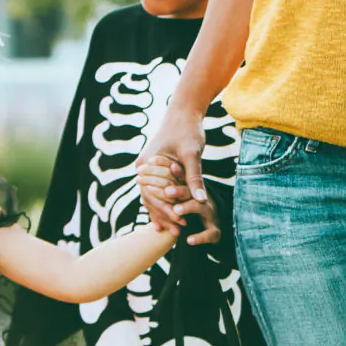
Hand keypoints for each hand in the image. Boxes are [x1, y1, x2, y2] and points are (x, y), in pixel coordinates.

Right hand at [139, 103, 212, 230]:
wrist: (184, 112)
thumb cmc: (188, 130)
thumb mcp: (192, 154)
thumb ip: (194, 177)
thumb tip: (201, 200)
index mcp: (148, 163)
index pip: (153, 194)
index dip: (166, 211)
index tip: (179, 223)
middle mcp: (144, 167)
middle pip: (150, 198)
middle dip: (164, 216)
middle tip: (177, 233)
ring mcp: (148, 169)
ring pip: (153, 197)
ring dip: (163, 213)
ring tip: (175, 231)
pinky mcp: (157, 170)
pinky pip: (157, 190)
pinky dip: (164, 204)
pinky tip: (172, 218)